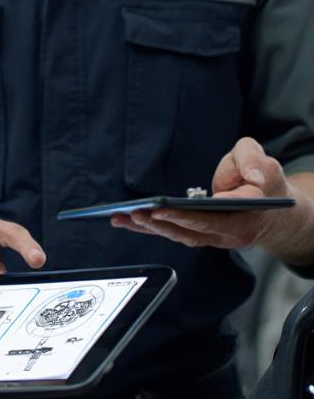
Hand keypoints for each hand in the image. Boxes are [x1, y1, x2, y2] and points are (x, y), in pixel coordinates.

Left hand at [111, 136, 289, 248]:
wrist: (276, 210)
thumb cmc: (264, 181)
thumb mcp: (264, 161)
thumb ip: (254, 161)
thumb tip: (252, 177)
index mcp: (246, 216)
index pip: (212, 220)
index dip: (186, 216)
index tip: (161, 209)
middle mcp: (229, 234)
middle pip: (190, 232)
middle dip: (160, 222)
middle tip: (135, 212)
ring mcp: (215, 238)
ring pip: (179, 236)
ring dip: (149, 228)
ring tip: (121, 217)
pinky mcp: (202, 235)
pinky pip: (175, 233)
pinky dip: (151, 228)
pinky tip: (127, 221)